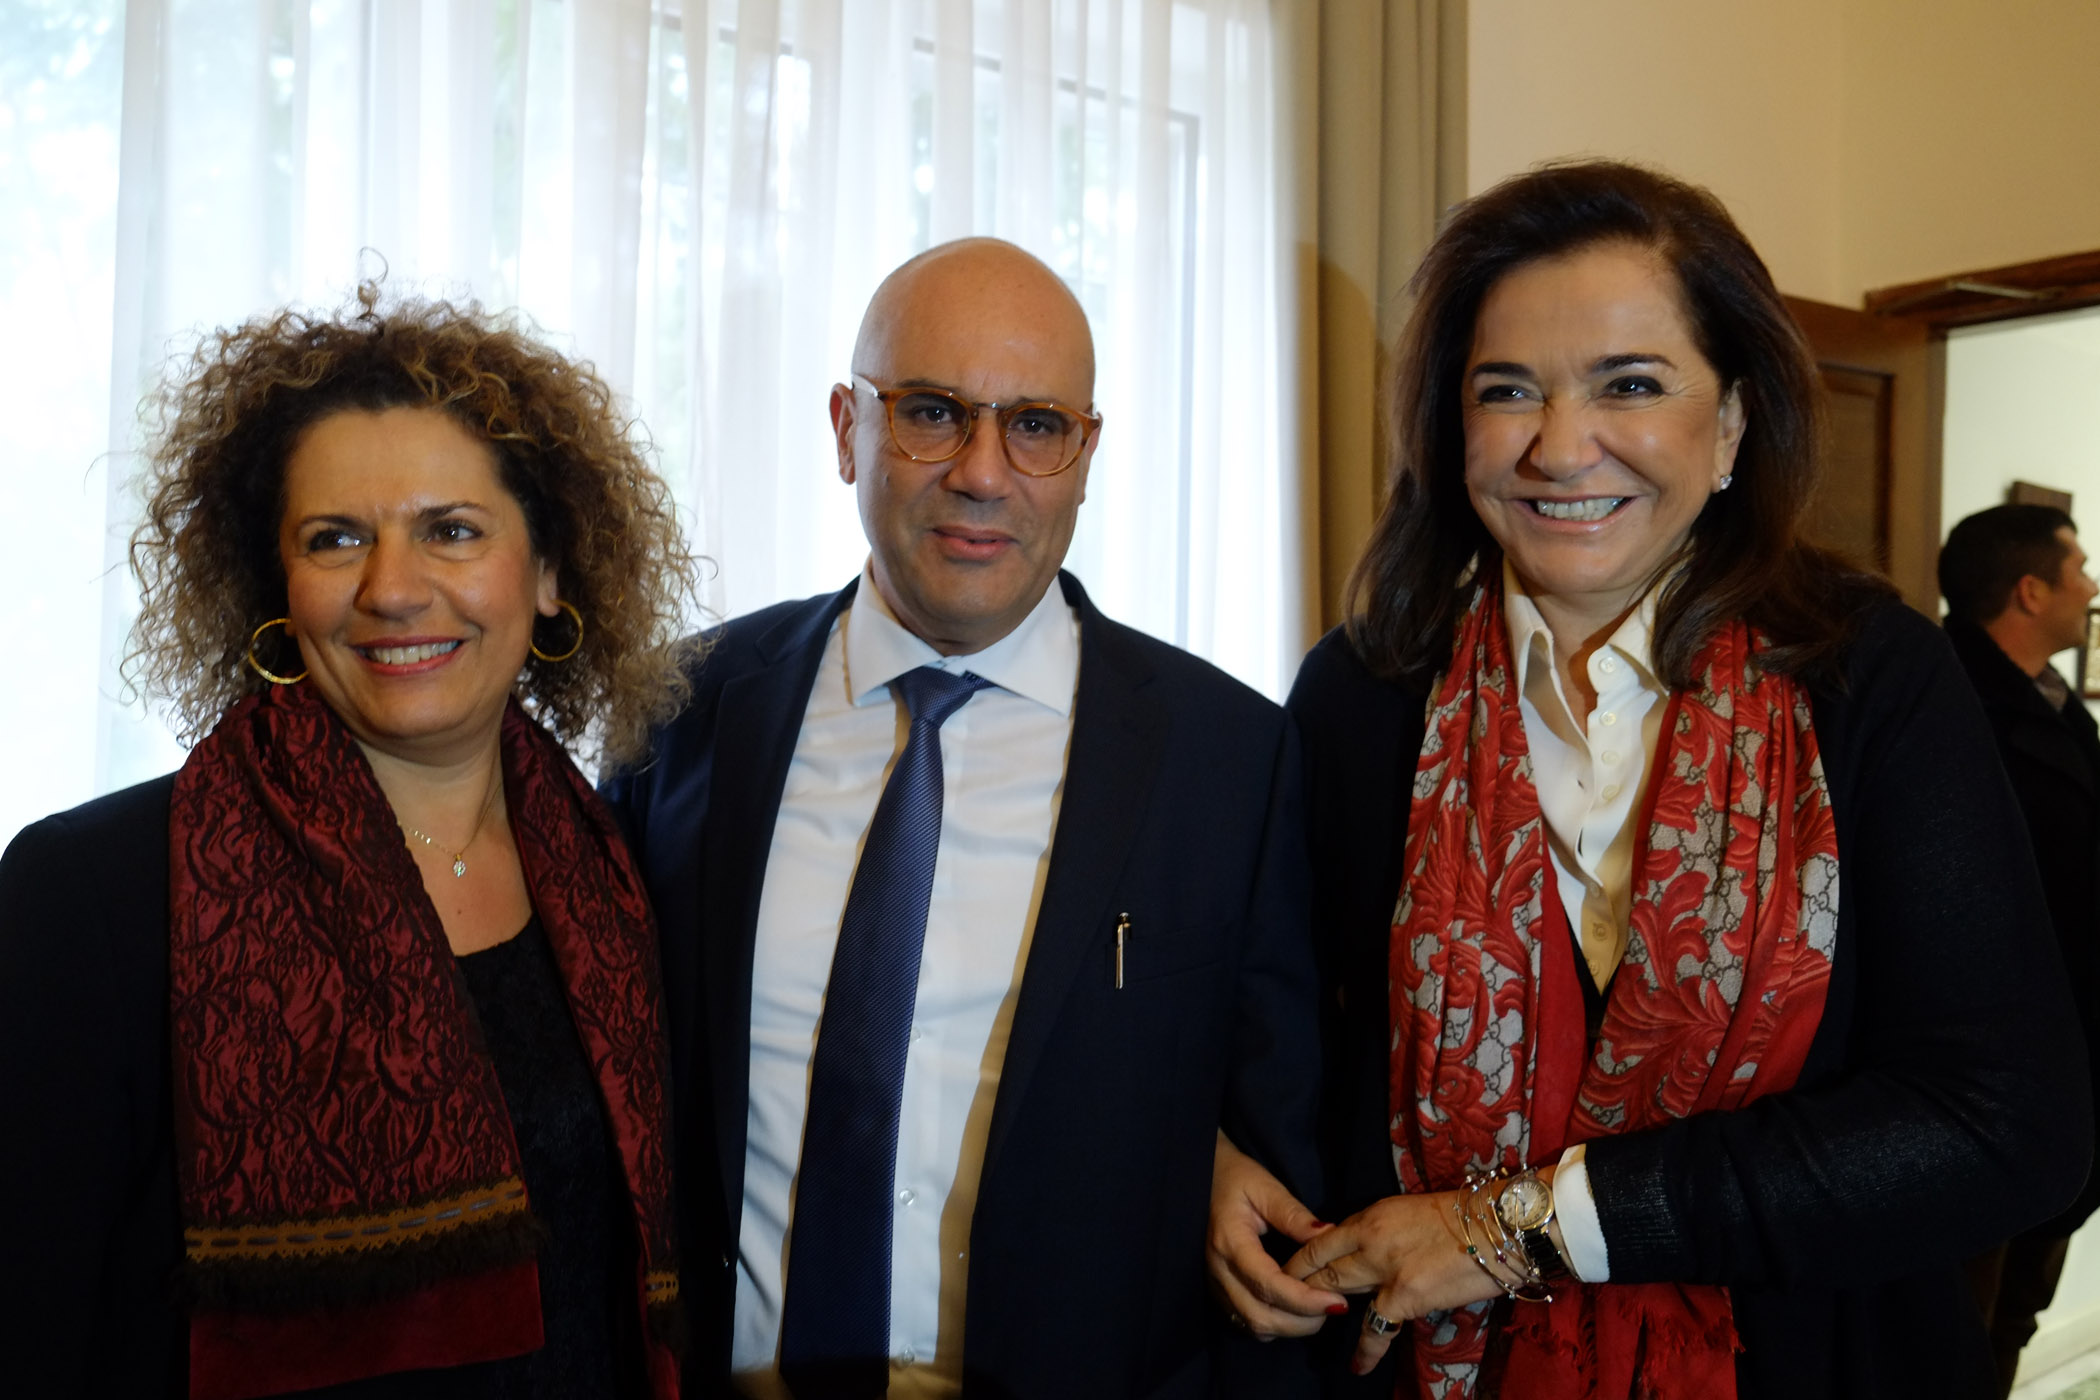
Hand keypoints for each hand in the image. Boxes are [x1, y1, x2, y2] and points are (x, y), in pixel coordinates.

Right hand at [1208, 1131, 1344, 1338]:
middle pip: (1260, 1316)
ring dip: (1289, 1327)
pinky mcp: (1218, 1290)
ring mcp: (1216, 1284)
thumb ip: (1294, 1214)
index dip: (1304, 1300)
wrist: (1201, 1178)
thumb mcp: (1265, 1187)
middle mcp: (1219, 1270)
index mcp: (1230, 1242)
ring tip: (1318, 1310)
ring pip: (1253, 1325)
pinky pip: (1246, 1321)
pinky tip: (1294, 1309)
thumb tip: (1329, 1235)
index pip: (1268, 1284)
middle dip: (1302, 1322)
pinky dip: (1274, 1324)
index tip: (1337, 1303)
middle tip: (1334, 1308)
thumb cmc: (1234, 1178)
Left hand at [1285, 1190, 1504, 1374]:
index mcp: (1371, 1215)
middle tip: (1283, 1300)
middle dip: (1296, 1283)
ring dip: (1319, 1307)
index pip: (1320, 1239)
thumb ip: (1381, 1230)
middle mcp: (1368, 1238)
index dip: (1299, 1258)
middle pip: (1318, 1264)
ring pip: (1334, 1289)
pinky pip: (1375, 1328)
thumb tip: (1365, 1250)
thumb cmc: (1464, 1216)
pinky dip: (1365, 1350)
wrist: (1498, 1226)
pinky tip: (1357, 1366)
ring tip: (1308, 1324)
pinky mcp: (1404, 1295)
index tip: (1287, 1272)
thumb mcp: (1410, 1211)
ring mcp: (1383, 1268)